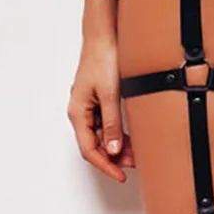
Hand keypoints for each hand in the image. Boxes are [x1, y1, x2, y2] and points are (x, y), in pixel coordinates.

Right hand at [67, 34, 133, 181]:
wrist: (104, 37)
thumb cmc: (102, 60)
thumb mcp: (111, 94)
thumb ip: (112, 122)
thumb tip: (113, 149)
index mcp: (78, 113)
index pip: (89, 149)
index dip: (105, 166)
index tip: (120, 175)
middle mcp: (81, 112)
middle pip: (95, 145)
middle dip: (113, 158)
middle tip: (133, 166)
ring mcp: (89, 106)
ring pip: (102, 135)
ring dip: (117, 146)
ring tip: (135, 154)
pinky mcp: (98, 99)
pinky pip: (106, 124)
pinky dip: (117, 133)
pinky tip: (130, 137)